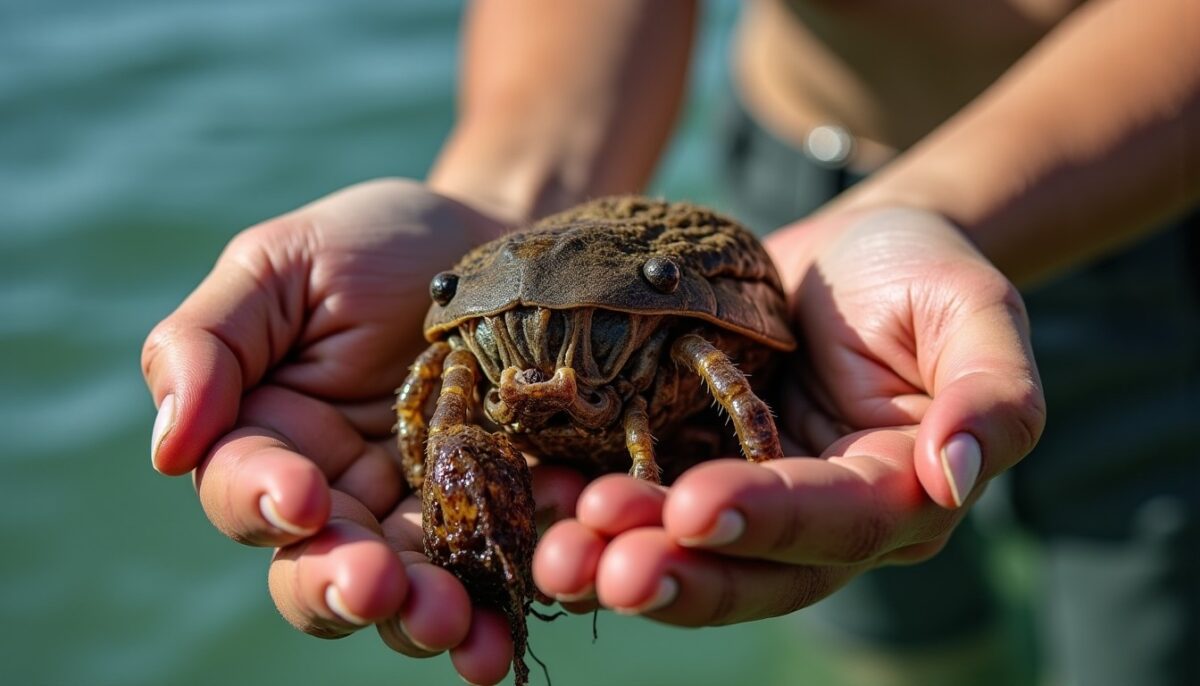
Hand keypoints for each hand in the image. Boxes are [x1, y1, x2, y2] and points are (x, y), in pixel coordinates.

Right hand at [142, 179, 583, 684]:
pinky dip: (509, 593)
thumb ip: (209, 341)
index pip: (243, 490)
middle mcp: (339, 494)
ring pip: (406, 592)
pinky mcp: (503, 517)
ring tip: (456, 623)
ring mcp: (423, 514)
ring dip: (421, 616)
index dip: (260, 503)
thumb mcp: (286, 263)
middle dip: (343, 587)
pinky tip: (523, 601)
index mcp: (272, 437)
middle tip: (379, 587)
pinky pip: (500, 568)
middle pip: (317, 569)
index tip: (299, 497)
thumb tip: (168, 446)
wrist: (506, 246)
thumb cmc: (380, 243)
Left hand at [532, 207, 1045, 623]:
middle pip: (752, 567)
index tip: (694, 506)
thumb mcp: (976, 311)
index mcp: (896, 494)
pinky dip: (587, 509)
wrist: (849, 251)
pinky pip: (640, 504)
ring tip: (555, 555)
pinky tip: (536, 498)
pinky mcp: (691, 469)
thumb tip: (955, 477)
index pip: (836, 522)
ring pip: (688, 552)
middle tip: (600, 567)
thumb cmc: (920, 270)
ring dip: (618, 557)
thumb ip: (993, 395)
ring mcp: (750, 504)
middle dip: (676, 570)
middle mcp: (820, 523)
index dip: (768, 519)